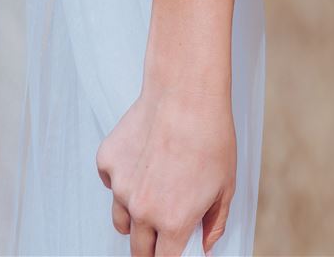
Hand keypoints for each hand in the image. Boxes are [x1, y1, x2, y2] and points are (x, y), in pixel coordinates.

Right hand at [96, 85, 234, 255]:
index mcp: (173, 222)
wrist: (186, 92)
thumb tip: (206, 246)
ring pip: (122, 219)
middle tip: (162, 231)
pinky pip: (111, 181)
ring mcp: (121, 186)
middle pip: (138, 250)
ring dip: (135, 216)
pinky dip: (124, 177)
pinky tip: (143, 157)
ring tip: (155, 190)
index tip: (172, 251)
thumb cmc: (210, 134)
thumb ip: (215, 223)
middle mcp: (143, 210)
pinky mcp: (107, 162)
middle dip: (150, 247)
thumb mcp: (226, 185)